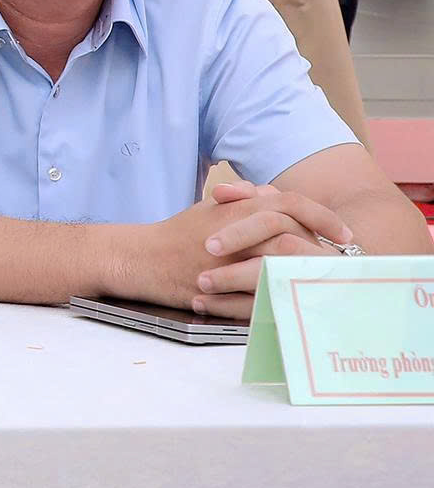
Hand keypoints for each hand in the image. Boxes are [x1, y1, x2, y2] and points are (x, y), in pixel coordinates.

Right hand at [127, 185, 354, 319]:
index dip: (322, 216)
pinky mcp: (226, 279)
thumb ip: (243, 202)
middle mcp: (240, 227)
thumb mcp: (209, 210)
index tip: (342, 232)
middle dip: (326, 240)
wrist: (141, 258)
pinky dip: (288, 286)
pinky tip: (302, 292)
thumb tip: (270, 195)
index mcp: (238, 208)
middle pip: (297, 227)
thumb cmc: (173, 235)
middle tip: (346, 253)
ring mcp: (234, 254)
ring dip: (311, 263)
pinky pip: (268, 282)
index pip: (293, 203)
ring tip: (328, 274)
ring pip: (286, 254)